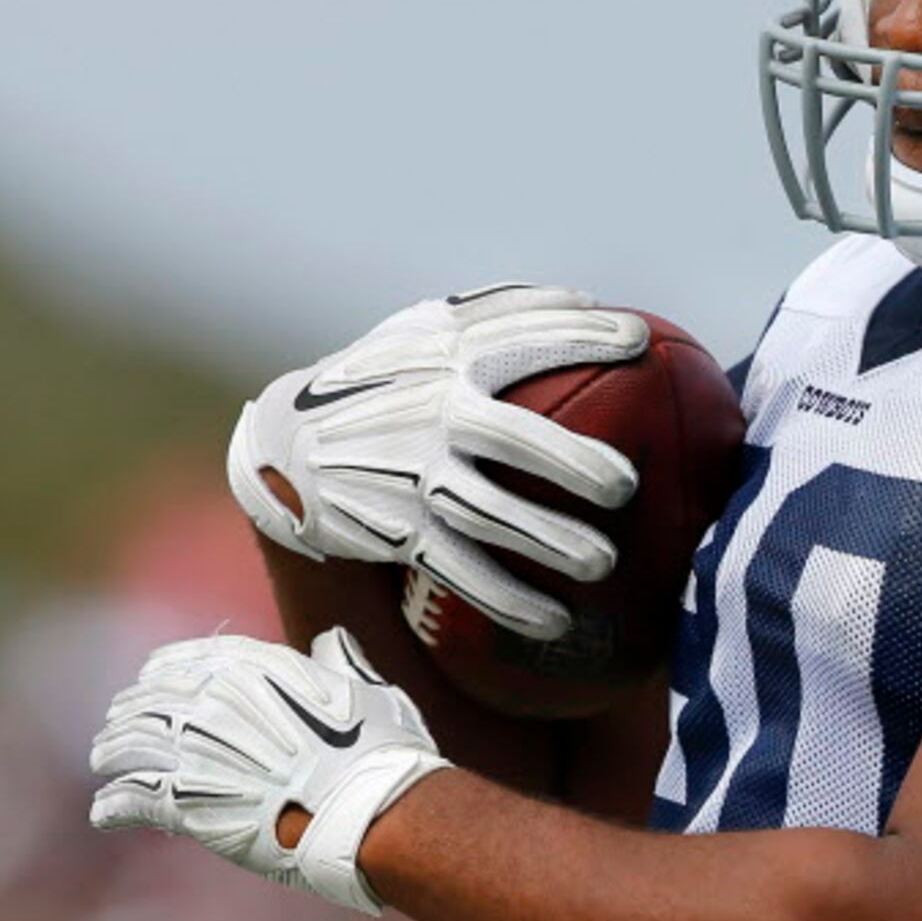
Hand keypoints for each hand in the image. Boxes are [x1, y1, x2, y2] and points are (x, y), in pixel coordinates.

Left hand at [88, 627, 449, 913]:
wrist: (369, 809)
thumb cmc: (380, 752)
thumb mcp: (366, 689)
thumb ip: (339, 662)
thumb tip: (333, 638)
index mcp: (252, 668)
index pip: (187, 660)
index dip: (162, 671)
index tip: (148, 678)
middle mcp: (213, 701)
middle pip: (151, 700)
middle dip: (130, 711)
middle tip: (116, 724)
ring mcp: (195, 751)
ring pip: (132, 744)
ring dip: (113, 751)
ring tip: (103, 760)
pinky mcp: (186, 803)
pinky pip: (132, 799)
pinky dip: (114, 805)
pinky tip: (104, 812)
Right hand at [226, 284, 646, 639]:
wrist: (283, 447)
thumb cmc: (379, 381)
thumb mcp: (418, 332)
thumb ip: (492, 313)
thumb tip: (583, 299)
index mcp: (442, 357)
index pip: (519, 337)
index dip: (579, 335)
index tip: (638, 340)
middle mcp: (430, 413)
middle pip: (511, 438)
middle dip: (571, 461)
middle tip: (626, 485)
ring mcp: (411, 475)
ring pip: (487, 514)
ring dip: (547, 541)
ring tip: (604, 563)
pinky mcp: (395, 530)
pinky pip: (459, 571)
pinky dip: (507, 600)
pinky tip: (556, 621)